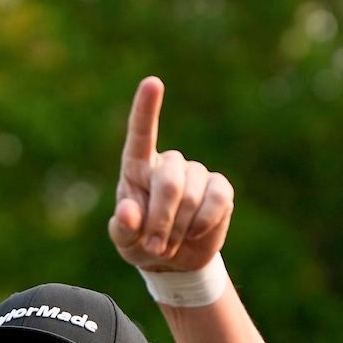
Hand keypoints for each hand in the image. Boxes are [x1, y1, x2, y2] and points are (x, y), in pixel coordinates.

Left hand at [109, 77, 232, 272]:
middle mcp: (168, 163)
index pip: (141, 133)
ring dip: (179, 228)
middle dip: (162, 219)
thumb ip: (122, 228)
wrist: (174, 260)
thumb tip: (129, 211)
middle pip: (169, 181)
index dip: (147, 108)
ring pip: (193, 196)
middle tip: (155, 247)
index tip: (152, 82)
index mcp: (137, 167)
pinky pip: (218, 200)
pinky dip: (205, 223)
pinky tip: (195, 232)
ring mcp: (196, 173)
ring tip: (171, 244)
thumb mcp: (124, 241)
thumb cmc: (141, 242)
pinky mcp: (220, 188)